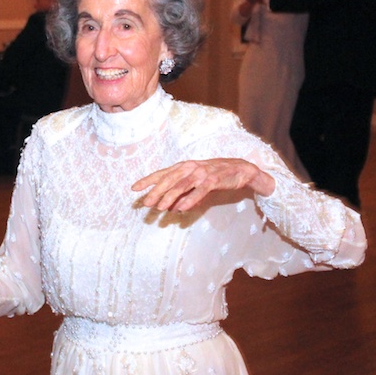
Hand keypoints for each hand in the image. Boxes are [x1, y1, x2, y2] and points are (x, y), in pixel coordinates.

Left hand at [132, 158, 274, 212]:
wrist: (241, 169)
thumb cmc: (215, 175)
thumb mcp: (196, 183)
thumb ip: (182, 193)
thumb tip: (169, 207)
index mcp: (184, 166)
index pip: (162, 173)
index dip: (148, 181)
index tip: (134, 189)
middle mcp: (190, 167)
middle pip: (169, 180)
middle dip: (155, 191)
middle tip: (145, 203)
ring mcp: (202, 173)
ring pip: (181, 185)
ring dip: (169, 197)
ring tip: (159, 208)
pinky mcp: (213, 180)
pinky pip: (199, 191)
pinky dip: (190, 199)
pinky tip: (182, 208)